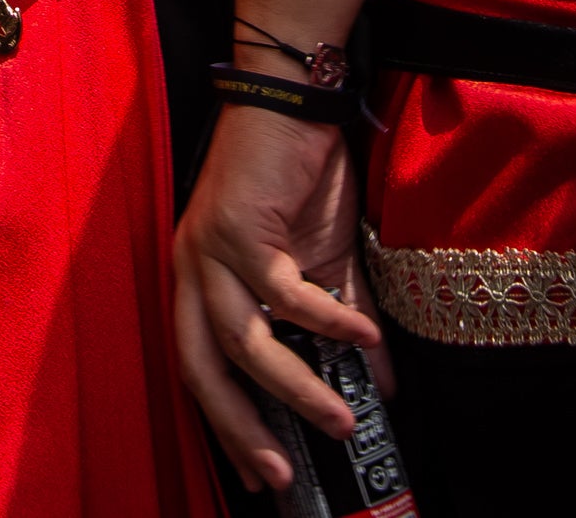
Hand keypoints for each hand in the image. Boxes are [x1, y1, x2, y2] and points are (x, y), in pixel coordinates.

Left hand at [172, 108, 388, 492]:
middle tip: (280, 475)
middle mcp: (192, 268)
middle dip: (241, 429)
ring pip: (240, 341)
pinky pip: (281, 292)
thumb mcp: (323, 262)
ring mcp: (209, 247)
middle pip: (202, 369)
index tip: (257, 477)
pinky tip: (363, 340)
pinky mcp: (238, 225)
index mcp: (201, 280)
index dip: (224, 425)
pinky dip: (325, 322)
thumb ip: (341, 320)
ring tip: (342, 421)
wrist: (293, 99)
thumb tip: (383, 386)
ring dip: (294, 388)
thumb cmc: (301, 178)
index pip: (199, 369)